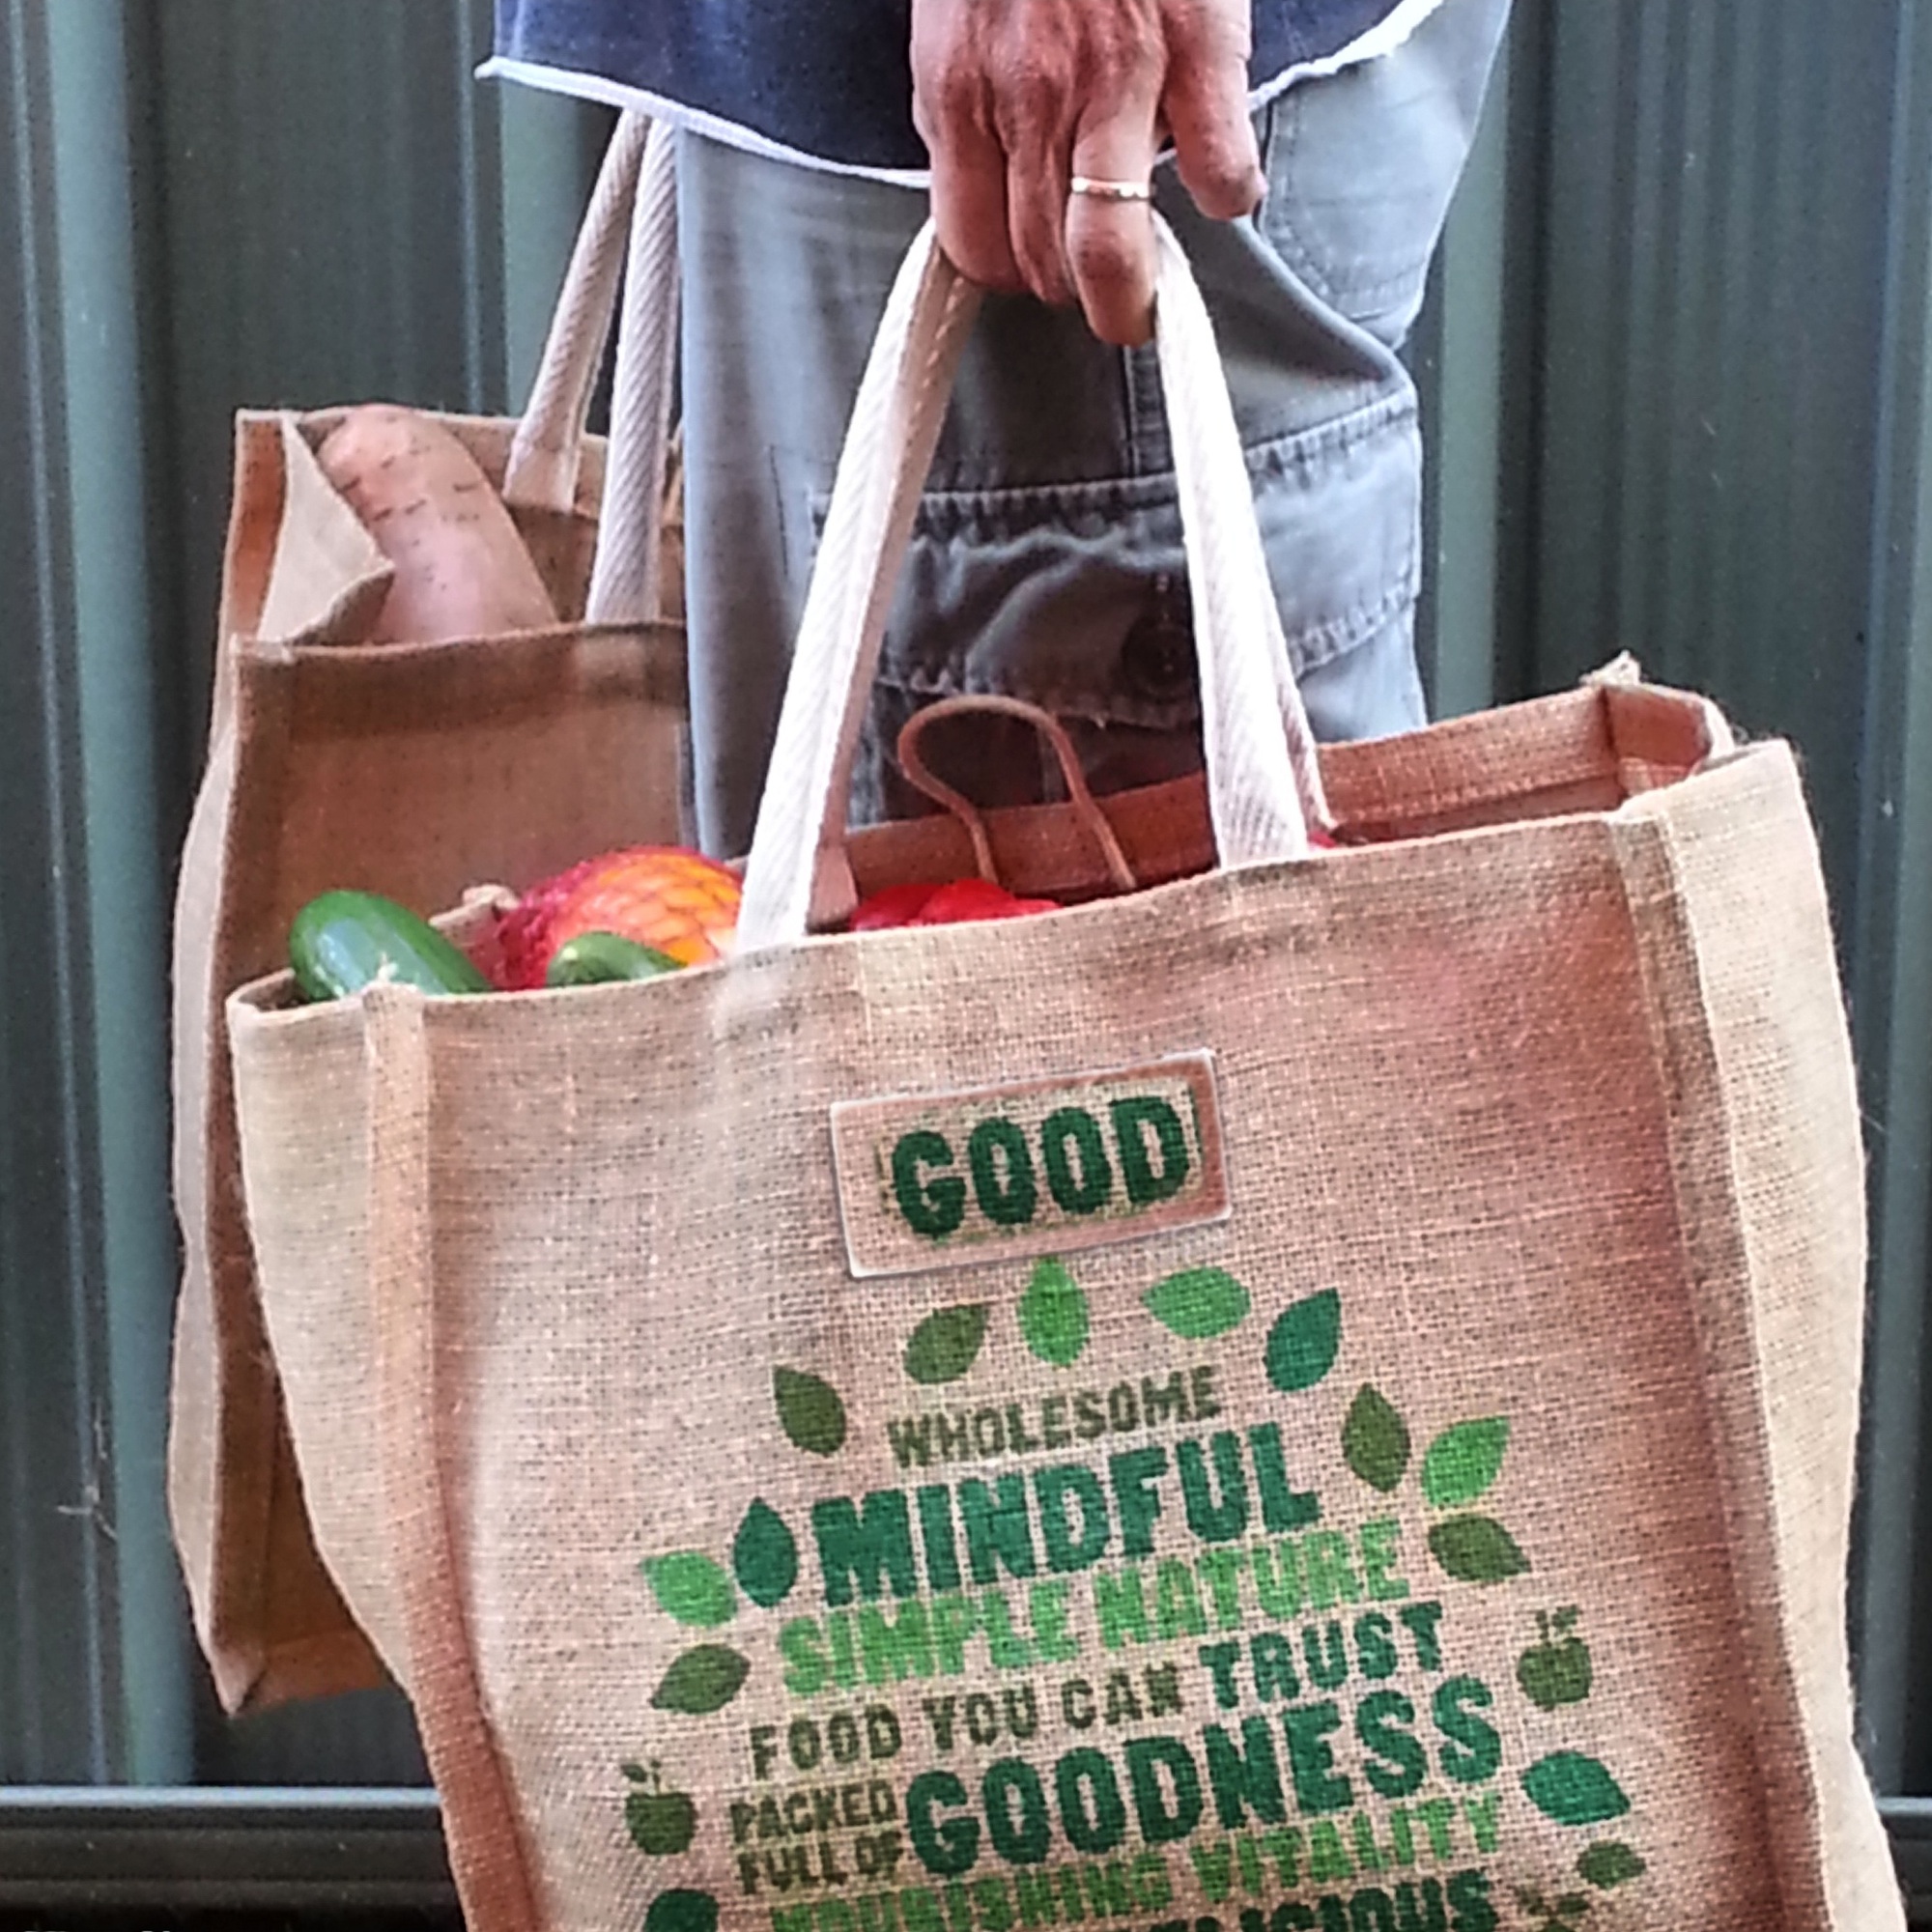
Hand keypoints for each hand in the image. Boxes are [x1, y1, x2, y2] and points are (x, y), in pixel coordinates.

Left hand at [911, 0, 1264, 346]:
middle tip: (1103, 282)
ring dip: (1136, 292)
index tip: (1038, 270)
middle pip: (1042, 266)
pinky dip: (1229, 197)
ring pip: (1110, 254)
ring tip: (1154, 290)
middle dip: (1074, 292)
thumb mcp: (958, 22)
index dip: (1011, 275)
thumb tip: (990, 181)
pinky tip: (1227, 186)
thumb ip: (971, 104)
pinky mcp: (1197, 58)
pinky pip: (1218, 177)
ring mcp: (1114, 86)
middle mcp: (1029, 104)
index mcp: (960, 95)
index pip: (973, 247)